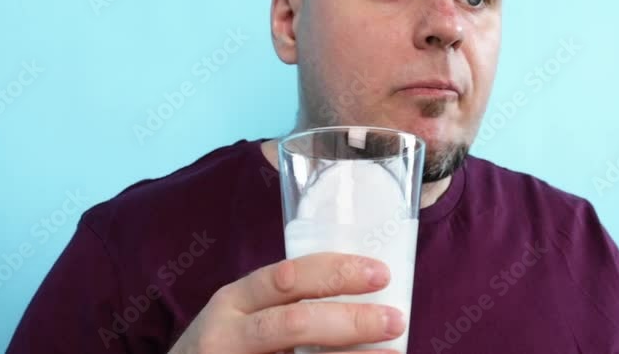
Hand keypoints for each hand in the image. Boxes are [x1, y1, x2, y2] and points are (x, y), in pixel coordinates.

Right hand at [167, 252, 405, 353]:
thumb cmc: (223, 349)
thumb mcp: (240, 318)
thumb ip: (284, 304)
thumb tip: (361, 297)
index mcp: (233, 301)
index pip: (288, 277)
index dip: (336, 273)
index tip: (381, 274)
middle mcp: (227, 334)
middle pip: (296, 322)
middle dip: (351, 320)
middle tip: (395, 319)